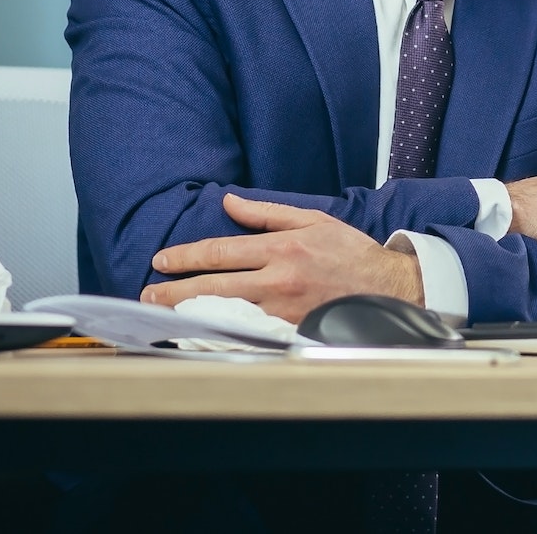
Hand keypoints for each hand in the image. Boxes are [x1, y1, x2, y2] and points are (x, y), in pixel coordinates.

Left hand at [141, 193, 423, 321]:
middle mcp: (278, 279)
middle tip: (147, 296)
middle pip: (215, 286)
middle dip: (175, 291)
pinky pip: (249, 332)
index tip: (161, 261)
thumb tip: (229, 202)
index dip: (187, 256)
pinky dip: (222, 333)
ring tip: (164, 316)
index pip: (222, 251)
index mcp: (282, 248)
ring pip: (226, 312)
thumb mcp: (312, 220)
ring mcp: (283, 310)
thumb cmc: (350, 253)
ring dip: (191, 314)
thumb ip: (267, 214)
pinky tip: (201, 334)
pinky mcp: (290, 331)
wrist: (389, 288)